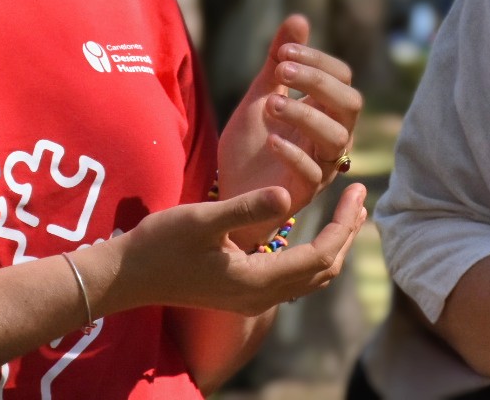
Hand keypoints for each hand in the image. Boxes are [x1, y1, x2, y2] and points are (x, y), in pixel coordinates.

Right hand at [114, 183, 366, 317]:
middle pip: (324, 270)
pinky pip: (294, 278)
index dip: (344, 223)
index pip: (322, 255)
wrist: (127, 276)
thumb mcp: (203, 218)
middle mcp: (261, 297)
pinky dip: (314, 254)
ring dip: (334, 244)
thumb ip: (247, 208)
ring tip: (348, 212)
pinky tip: (312, 231)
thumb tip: (288, 197)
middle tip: (362, 194)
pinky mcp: (242, 293)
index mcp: (258, 281)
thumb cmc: (161, 243)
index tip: (358, 189)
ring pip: (311, 278)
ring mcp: (252, 299)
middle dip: (347, 232)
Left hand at [218, 16, 361, 232]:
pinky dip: (294, 154)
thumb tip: (299, 18)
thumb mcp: (262, 94)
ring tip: (272, 103)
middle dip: (318, 83)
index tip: (283, 52)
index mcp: (326, 111)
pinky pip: (313, 174)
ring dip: (307, 115)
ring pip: (337, 138)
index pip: (342, 78)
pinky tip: (271, 139)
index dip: (317, 61)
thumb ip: (280, 61)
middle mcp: (332, 137)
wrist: (230, 191)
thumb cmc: (252, 145)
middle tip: (282, 70)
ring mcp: (321, 166)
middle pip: (350, 105)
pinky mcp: (305, 193)